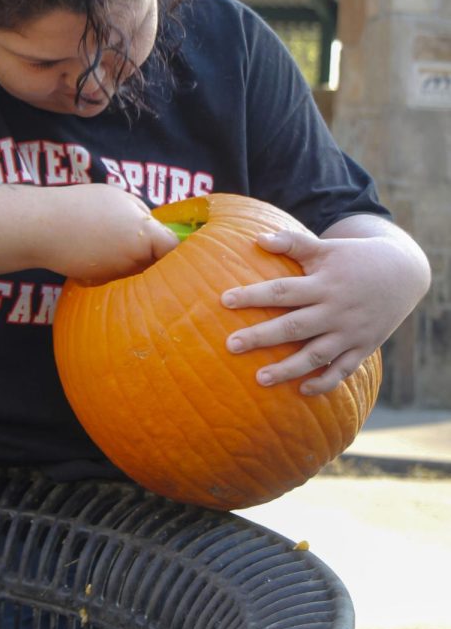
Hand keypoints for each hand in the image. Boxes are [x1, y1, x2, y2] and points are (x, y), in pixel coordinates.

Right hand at [38, 184, 177, 282]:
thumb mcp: (121, 197)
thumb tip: (154, 227)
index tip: (177, 242)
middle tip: (141, 238)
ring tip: (110, 239)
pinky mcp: (99, 282)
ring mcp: (116, 275)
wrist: (43, 227)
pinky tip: (94, 250)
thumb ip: (144, 215)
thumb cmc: (83, 206)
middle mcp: (135, 261)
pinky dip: (110, 265)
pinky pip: (114, 274)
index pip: (175, 250)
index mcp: (145, 237)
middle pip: (156, 263)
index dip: (178, 247)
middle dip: (152, 253)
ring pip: (134, 269)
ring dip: (130, 259)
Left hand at [220, 228, 428, 395]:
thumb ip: (293, 242)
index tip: (225, 300)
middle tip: (231, 345)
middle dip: (262, 337)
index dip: (254, 295)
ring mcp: (351, 332)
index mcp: (324, 284)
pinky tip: (302, 390)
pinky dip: (325, 382)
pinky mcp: (363, 347)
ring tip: (259, 378)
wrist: (403, 273)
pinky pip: (343, 370)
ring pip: (316, 355)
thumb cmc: (354, 258)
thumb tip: (258, 238)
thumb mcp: (326, 247)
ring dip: (288, 369)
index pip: (283, 290)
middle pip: (294, 326)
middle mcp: (336, 311)